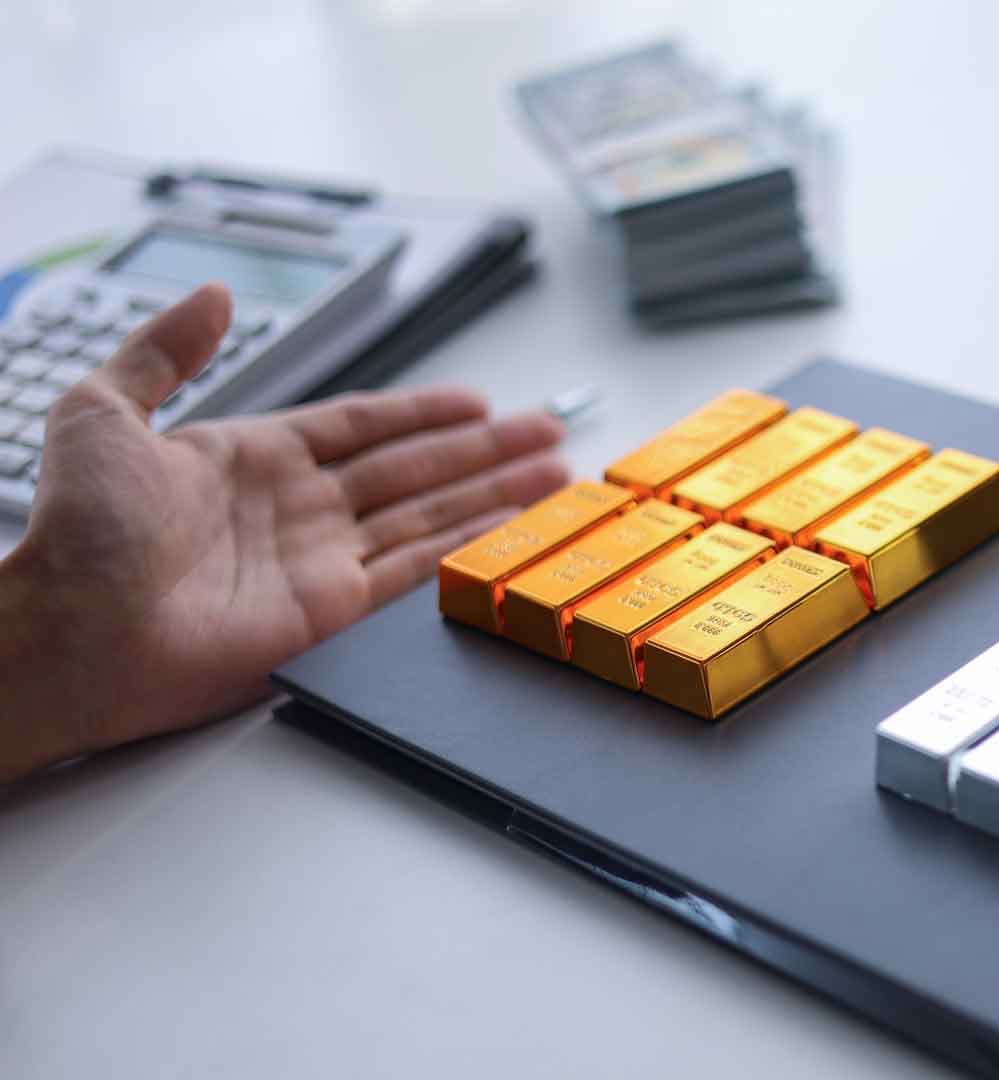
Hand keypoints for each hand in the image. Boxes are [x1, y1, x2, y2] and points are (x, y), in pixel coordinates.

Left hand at [0, 284, 568, 779]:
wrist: (69, 628)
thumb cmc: (73, 530)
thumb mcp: (102, 411)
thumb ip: (163, 351)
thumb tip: (213, 294)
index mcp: (253, 457)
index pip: (361, 426)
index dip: (423, 411)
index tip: (477, 402)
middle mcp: (296, 508)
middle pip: (414, 468)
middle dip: (485, 450)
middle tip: (545, 432)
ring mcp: (318, 561)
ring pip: (428, 516)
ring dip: (493, 496)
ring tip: (552, 478)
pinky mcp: (330, 613)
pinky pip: (413, 573)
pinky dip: (464, 551)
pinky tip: (506, 532)